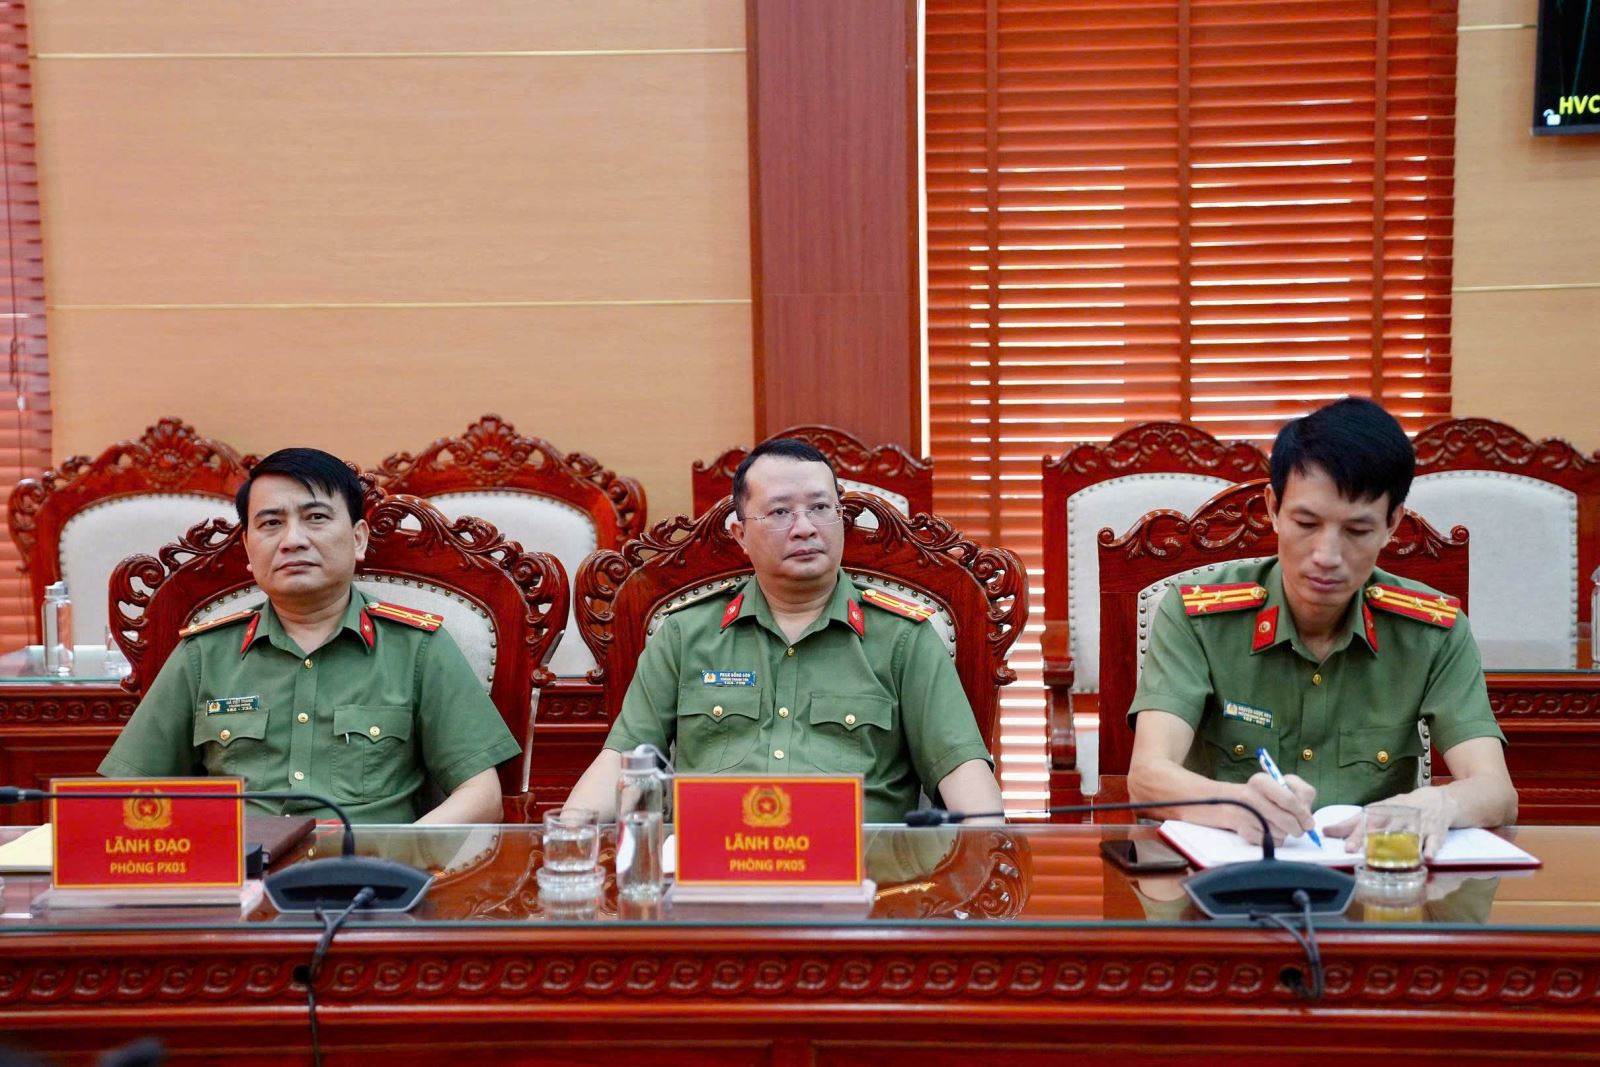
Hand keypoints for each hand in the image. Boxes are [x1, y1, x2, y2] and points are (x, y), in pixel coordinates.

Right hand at [1235, 772, 1315, 845]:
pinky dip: (1275, 840)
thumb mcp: (1284, 785)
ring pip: (1280, 833)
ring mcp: (1245, 815)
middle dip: (1298, 828)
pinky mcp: (1244, 831)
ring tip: (1278, 824)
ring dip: (1285, 833)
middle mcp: (1250, 796)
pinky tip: (1269, 830)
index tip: (1309, 822)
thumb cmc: (1266, 794)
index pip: (1289, 800)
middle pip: (1287, 821)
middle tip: (1299, 828)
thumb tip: (1308, 821)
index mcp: (1261, 781)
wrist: (1232, 802)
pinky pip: (1271, 842)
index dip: (1304, 814)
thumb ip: (1302, 795)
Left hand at [1327, 787, 1458, 860]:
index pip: (1367, 823)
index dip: (1357, 835)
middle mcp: (1399, 817)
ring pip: (1409, 835)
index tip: (1347, 847)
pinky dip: (1431, 849)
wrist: (1435, 800)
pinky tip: (1427, 857)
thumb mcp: (1375, 812)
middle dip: (1374, 841)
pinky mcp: (1435, 832)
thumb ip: (1351, 824)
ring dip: (1402, 846)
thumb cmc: (1398, 809)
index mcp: (1383, 812)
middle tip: (1365, 853)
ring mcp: (1418, 824)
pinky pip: (1433, 841)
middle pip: (1386, 829)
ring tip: (1394, 858)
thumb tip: (1326, 830)